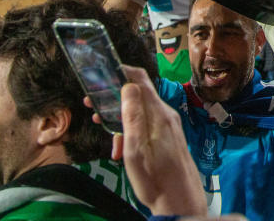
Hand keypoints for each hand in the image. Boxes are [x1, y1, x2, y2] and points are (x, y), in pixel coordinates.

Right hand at [94, 66, 206, 216]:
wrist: (180, 202)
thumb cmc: (156, 180)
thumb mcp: (136, 150)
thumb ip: (132, 117)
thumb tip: (128, 86)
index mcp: (158, 114)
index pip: (140, 80)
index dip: (121, 72)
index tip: (101, 75)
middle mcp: (166, 115)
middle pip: (138, 96)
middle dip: (114, 99)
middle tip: (93, 108)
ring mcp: (169, 125)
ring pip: (141, 112)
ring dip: (121, 120)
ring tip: (108, 136)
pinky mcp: (169, 136)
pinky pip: (147, 125)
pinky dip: (132, 132)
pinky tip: (123, 151)